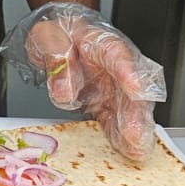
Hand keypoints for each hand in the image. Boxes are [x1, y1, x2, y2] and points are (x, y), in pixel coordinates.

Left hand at [1, 3, 167, 161]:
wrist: (60, 38)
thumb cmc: (58, 34)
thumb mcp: (47, 37)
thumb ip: (56, 60)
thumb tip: (64, 90)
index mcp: (101, 43)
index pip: (117, 54)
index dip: (129, 71)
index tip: (136, 88)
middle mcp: (114, 66)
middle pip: (132, 88)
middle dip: (136, 113)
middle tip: (136, 134)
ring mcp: (114, 86)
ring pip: (130, 108)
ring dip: (135, 130)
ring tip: (137, 150)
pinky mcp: (108, 102)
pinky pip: (117, 121)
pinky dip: (122, 137)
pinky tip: (128, 151)